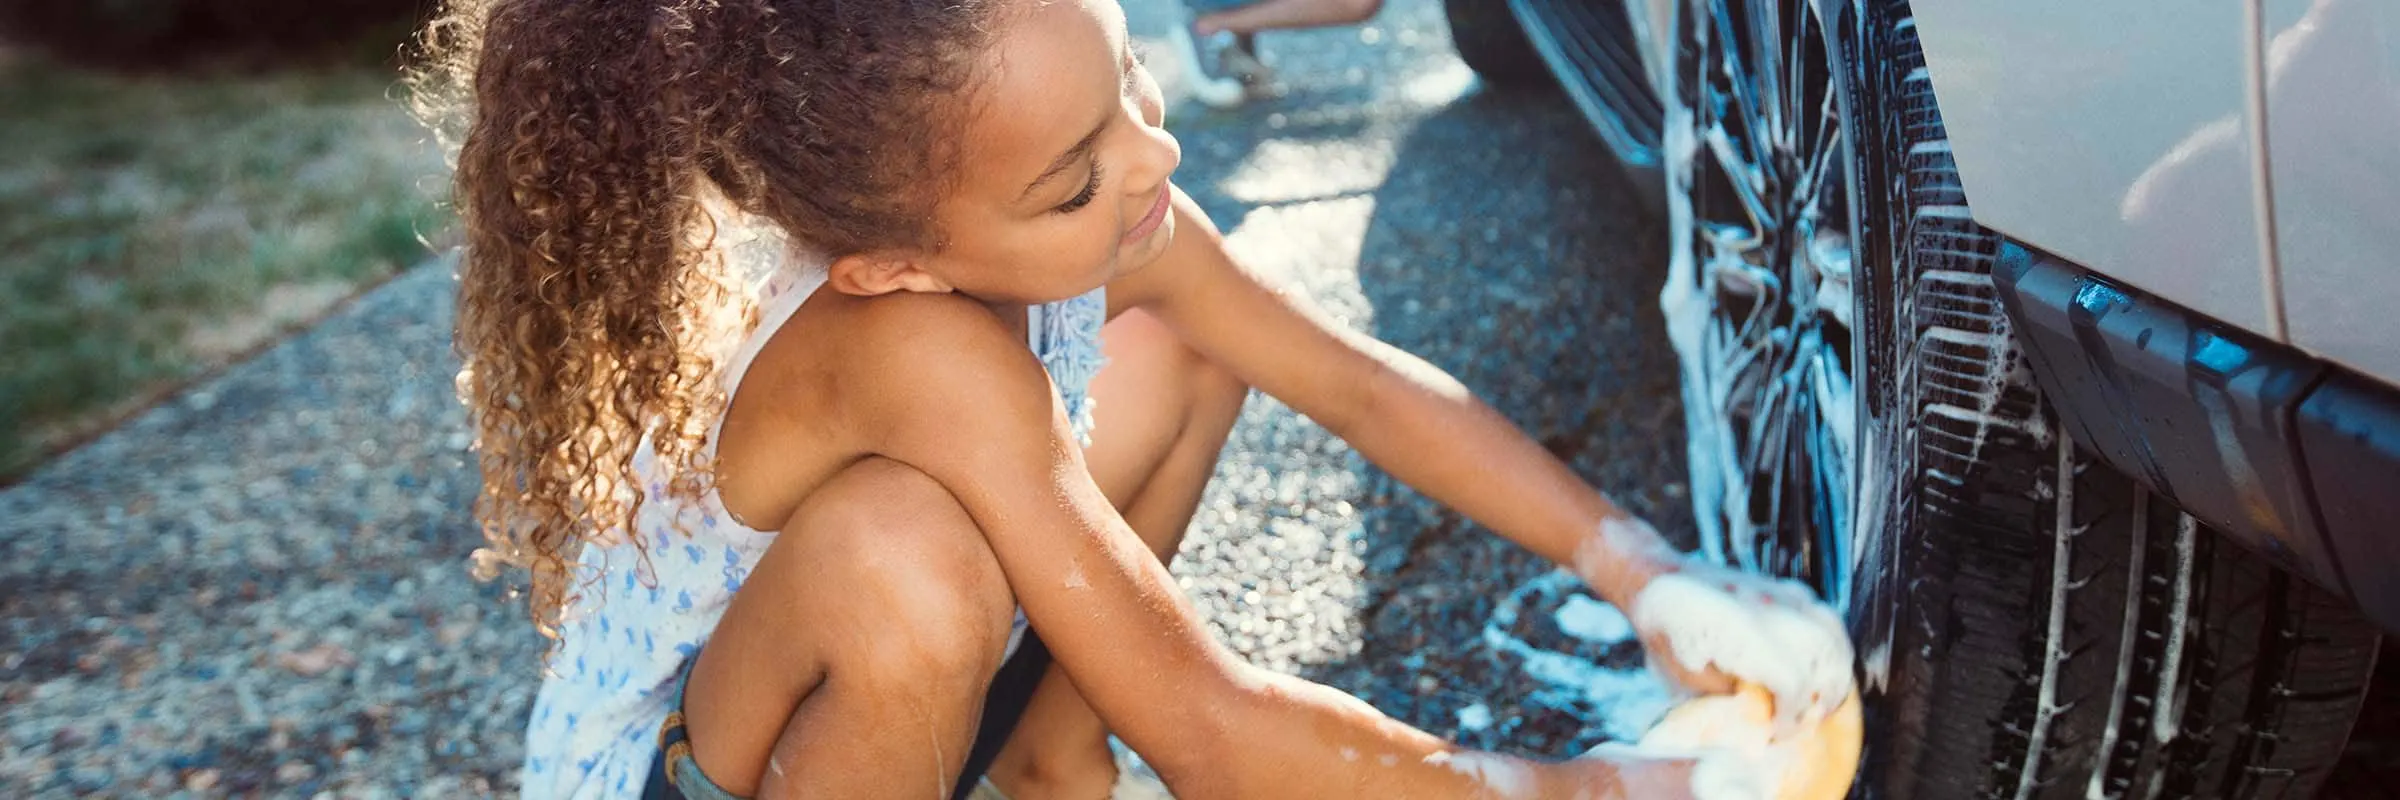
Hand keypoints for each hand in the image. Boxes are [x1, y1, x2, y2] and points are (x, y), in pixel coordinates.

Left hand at [1625, 557, 1855, 733]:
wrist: (1657, 581)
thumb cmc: (1667, 635)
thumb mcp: (1687, 679)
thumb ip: (1728, 699)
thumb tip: (1762, 726)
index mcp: (1737, 630)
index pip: (1791, 681)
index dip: (1792, 716)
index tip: (1779, 734)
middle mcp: (1764, 606)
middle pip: (1823, 655)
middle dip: (1825, 695)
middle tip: (1810, 721)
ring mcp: (1777, 592)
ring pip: (1831, 632)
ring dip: (1836, 670)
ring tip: (1823, 699)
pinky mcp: (1785, 588)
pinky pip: (1825, 616)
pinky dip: (1832, 645)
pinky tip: (1822, 670)